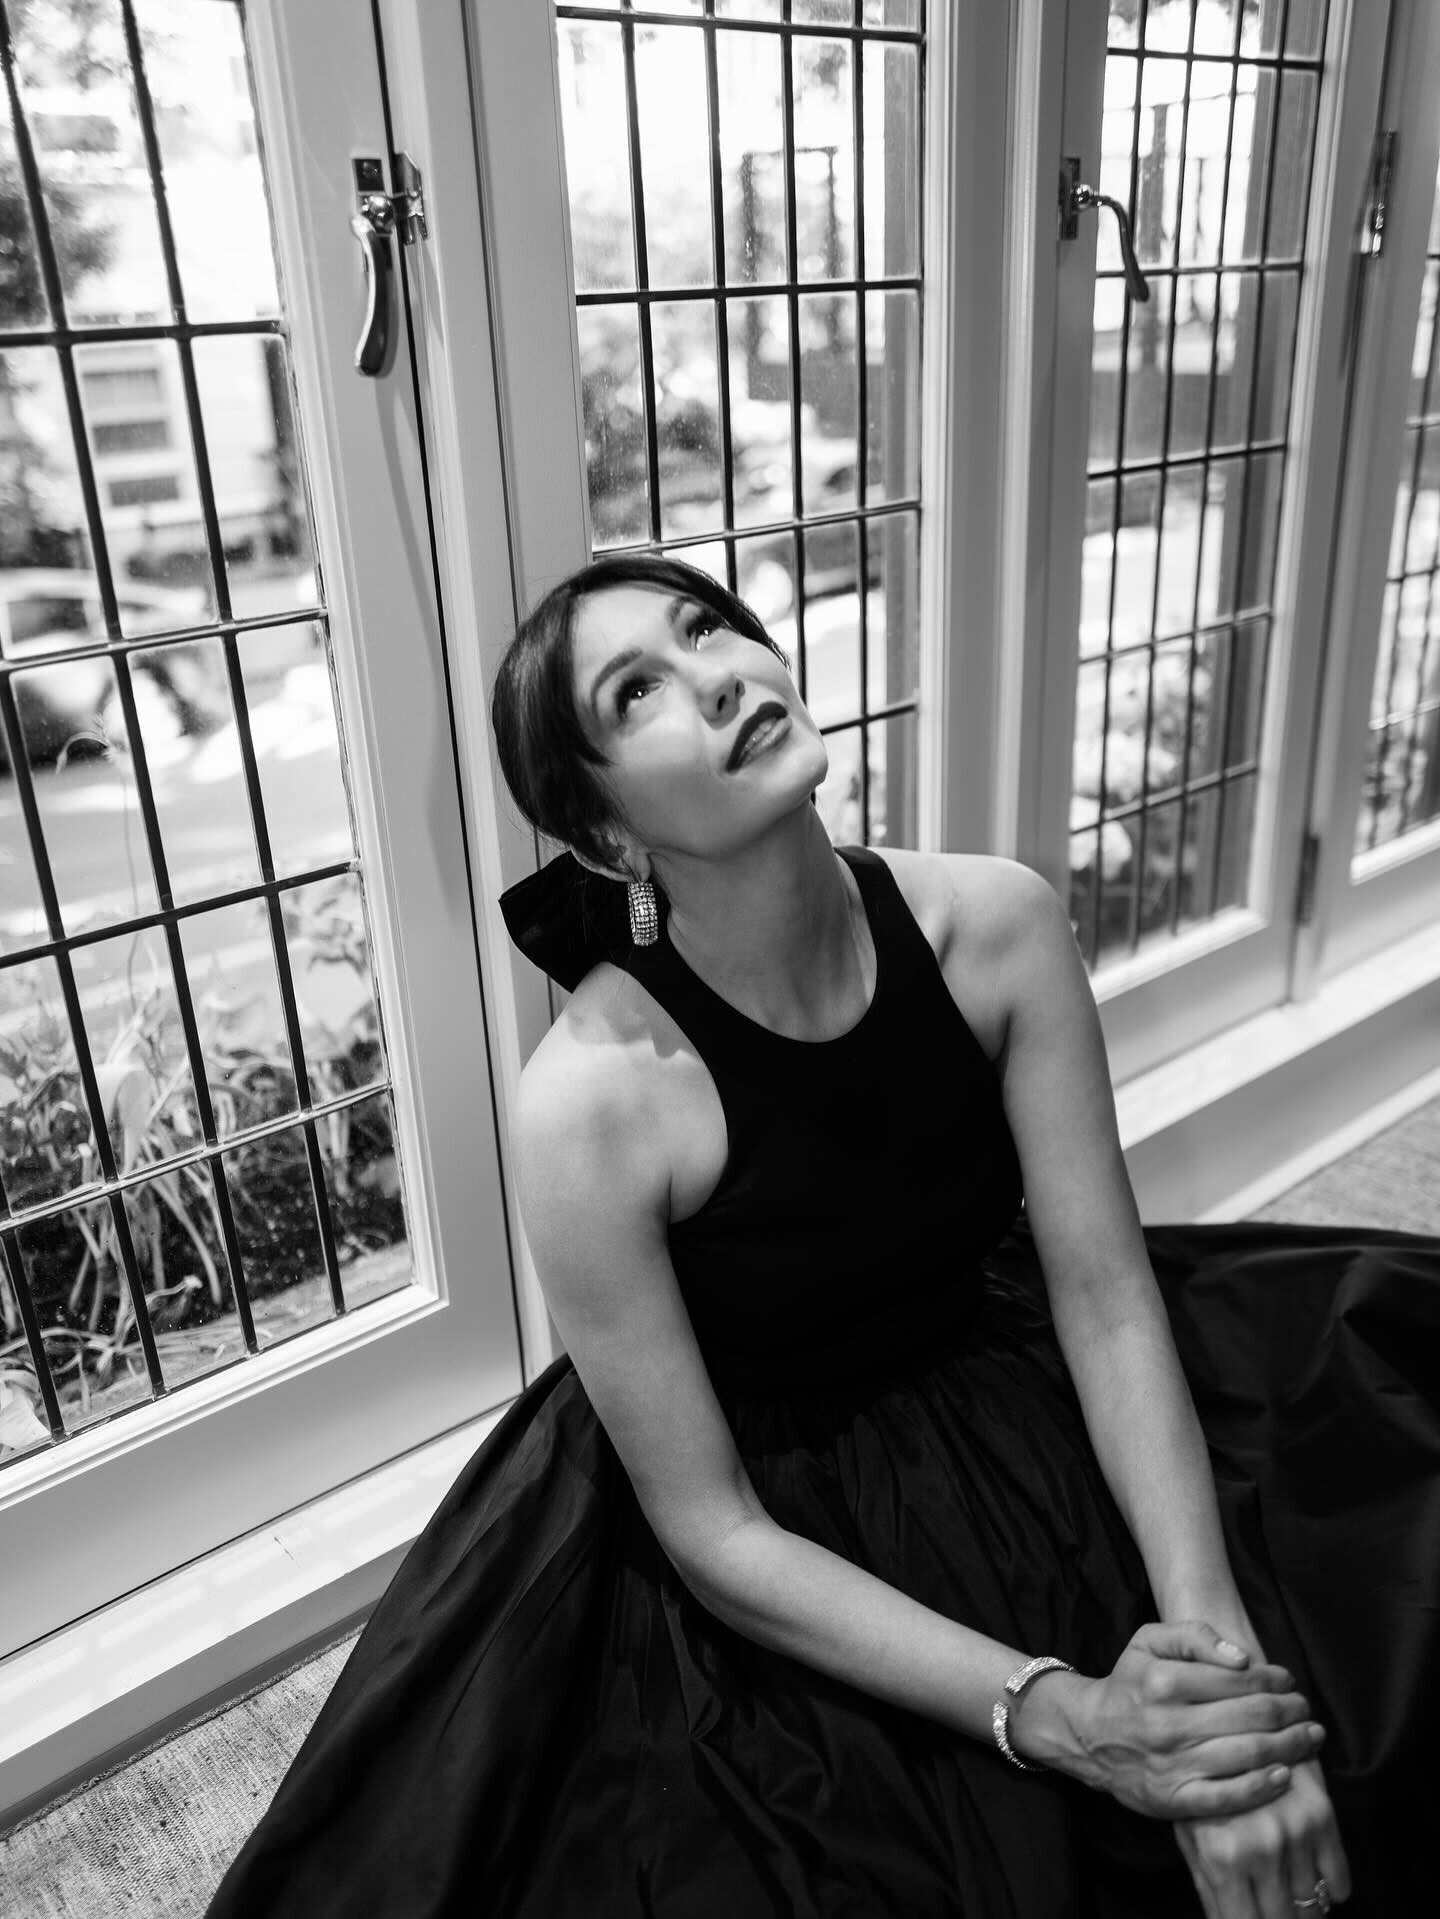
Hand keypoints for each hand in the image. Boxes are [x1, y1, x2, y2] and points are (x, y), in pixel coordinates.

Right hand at [1018, 1620, 1324, 1819]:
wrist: (1091, 1734)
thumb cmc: (1130, 1684)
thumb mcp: (1148, 1641)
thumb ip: (1193, 1635)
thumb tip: (1241, 1657)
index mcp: (1164, 1681)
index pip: (1237, 1679)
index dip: (1272, 1679)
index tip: (1288, 1680)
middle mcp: (1170, 1724)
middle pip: (1250, 1717)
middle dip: (1289, 1711)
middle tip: (1305, 1709)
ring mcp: (1174, 1765)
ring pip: (1247, 1755)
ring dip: (1289, 1746)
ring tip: (1310, 1737)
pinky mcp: (1176, 1799)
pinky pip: (1229, 1797)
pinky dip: (1262, 1787)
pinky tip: (1285, 1775)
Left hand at [1174, 1759, 1350, 1916]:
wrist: (1234, 1716)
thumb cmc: (1201, 1778)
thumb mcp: (1190, 1829)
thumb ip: (1207, 1884)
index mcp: (1223, 1856)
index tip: (1250, 1917)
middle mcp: (1262, 1848)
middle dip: (1277, 1917)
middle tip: (1269, 1905)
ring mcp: (1296, 1832)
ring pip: (1314, 1904)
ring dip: (1303, 1905)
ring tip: (1287, 1890)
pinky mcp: (1323, 1814)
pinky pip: (1340, 1880)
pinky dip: (1331, 1889)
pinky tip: (1312, 1875)